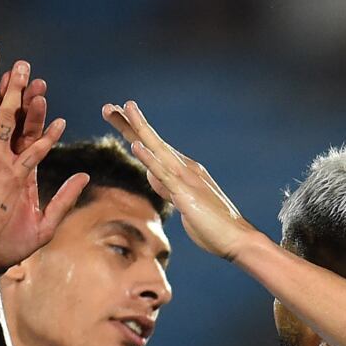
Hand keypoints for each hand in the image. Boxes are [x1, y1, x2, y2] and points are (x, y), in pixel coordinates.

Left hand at [101, 100, 262, 261]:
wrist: (237, 239)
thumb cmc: (212, 225)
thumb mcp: (183, 202)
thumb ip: (168, 188)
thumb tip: (152, 176)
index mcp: (183, 170)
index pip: (153, 146)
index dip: (134, 130)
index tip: (117, 114)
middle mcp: (184, 167)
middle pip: (151, 140)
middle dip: (129, 122)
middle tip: (108, 107)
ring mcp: (186, 178)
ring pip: (157, 147)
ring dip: (139, 128)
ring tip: (122, 109)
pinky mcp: (186, 193)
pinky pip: (164, 174)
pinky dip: (150, 159)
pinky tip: (137, 147)